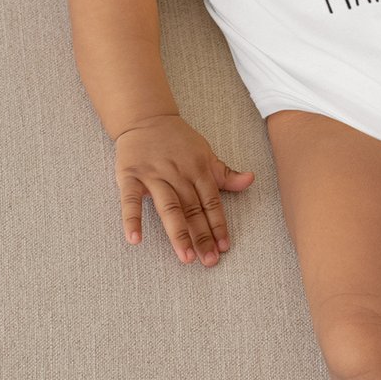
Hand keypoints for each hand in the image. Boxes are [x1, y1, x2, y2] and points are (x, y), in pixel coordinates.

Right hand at [114, 114, 253, 266]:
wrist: (146, 118)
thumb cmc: (179, 141)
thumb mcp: (205, 153)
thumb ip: (225, 173)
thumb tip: (251, 180)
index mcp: (198, 168)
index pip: (211, 201)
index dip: (218, 224)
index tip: (225, 247)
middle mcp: (178, 173)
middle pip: (192, 209)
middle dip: (202, 236)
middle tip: (209, 261)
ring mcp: (154, 175)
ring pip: (168, 207)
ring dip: (177, 232)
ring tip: (185, 257)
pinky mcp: (130, 176)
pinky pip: (130, 200)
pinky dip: (132, 219)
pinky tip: (135, 239)